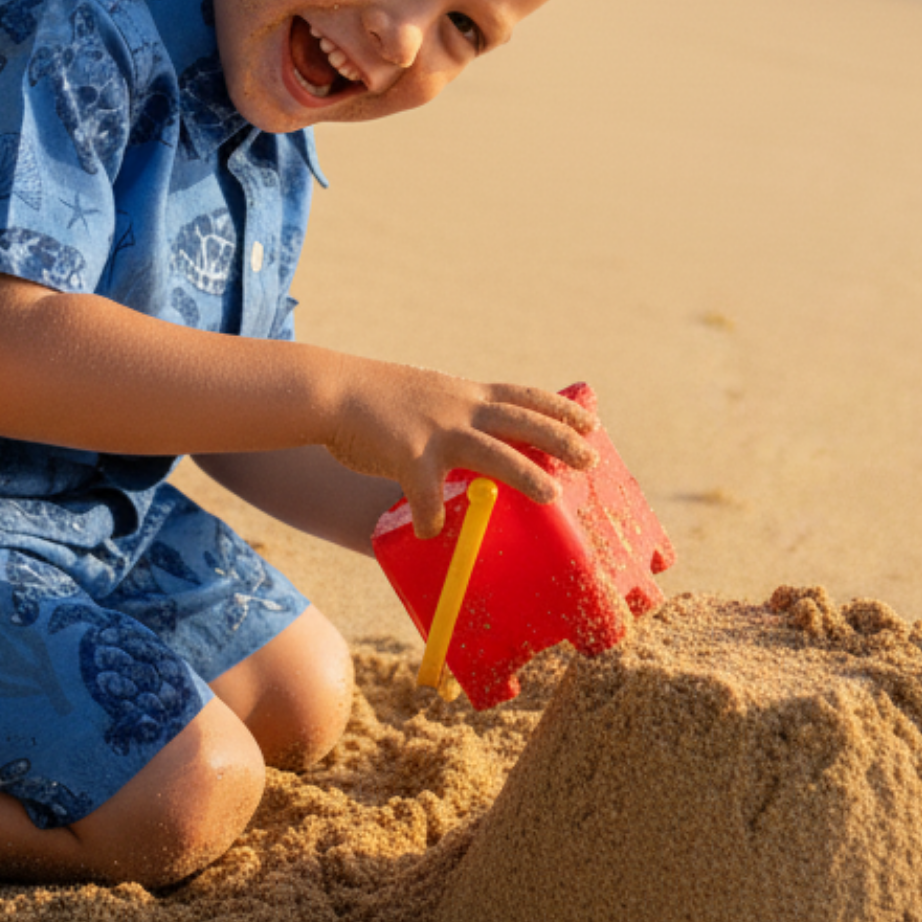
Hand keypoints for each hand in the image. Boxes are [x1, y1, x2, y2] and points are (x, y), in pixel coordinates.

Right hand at [316, 361, 598, 538]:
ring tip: (551, 494)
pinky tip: (431, 531)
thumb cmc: (375, 399)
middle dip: (560, 438)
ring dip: (525, 473)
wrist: (330, 390)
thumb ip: (451, 416)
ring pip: (492, 452)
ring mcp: (435, 429)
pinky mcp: (407, 453)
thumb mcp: (426, 395)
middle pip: (521, 421)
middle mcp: (458, 407)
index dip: (558, 409)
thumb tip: (473, 442)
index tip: (590, 421)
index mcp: (464, 394)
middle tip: (591, 457)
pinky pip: (426, 494)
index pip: (522, 396)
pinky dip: (430, 515)